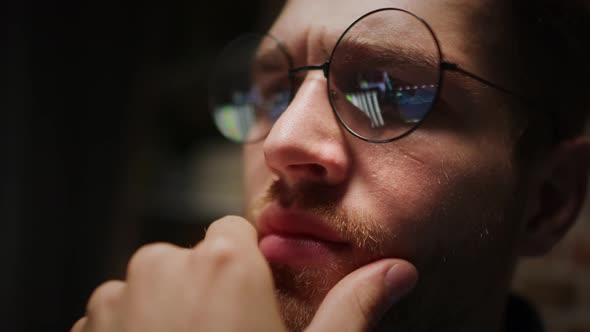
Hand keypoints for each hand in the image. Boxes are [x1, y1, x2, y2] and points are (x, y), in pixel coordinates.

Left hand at [72, 216, 417, 331]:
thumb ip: (353, 308)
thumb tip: (400, 271)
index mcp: (222, 260)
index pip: (234, 234)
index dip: (245, 269)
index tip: (250, 307)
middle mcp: (161, 264)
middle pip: (192, 261)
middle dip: (206, 290)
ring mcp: (115, 297)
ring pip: (151, 288)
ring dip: (166, 314)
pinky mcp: (84, 329)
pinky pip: (116, 317)